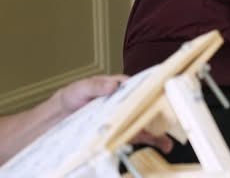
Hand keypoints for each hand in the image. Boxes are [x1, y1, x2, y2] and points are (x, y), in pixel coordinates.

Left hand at [55, 75, 172, 152]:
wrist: (56, 119)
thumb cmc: (72, 98)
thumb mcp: (81, 88)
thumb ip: (96, 85)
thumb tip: (114, 84)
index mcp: (121, 88)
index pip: (142, 86)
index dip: (155, 90)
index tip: (165, 94)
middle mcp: (127, 103)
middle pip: (149, 106)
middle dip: (163, 112)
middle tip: (173, 119)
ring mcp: (124, 118)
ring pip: (147, 122)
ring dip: (160, 131)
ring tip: (169, 140)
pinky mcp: (120, 132)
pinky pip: (138, 136)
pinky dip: (151, 141)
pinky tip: (161, 145)